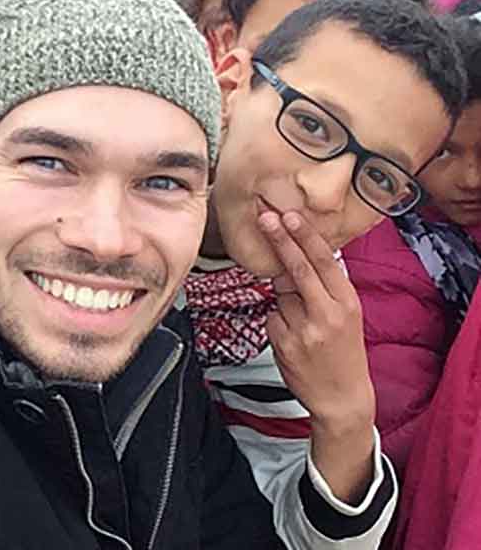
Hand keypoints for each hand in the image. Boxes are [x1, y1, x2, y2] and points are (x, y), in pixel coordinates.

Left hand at [258, 210, 375, 502]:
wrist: (342, 397)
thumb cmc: (344, 351)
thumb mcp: (346, 316)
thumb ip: (324, 288)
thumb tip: (295, 257)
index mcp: (347, 302)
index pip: (323, 261)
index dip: (304, 236)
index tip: (289, 214)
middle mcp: (327, 313)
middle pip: (297, 268)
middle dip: (279, 240)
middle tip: (264, 216)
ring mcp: (303, 329)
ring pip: (280, 295)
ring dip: (284, 299)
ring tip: (304, 323)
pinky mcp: (283, 343)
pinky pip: (272, 317)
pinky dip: (278, 320)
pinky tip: (293, 338)